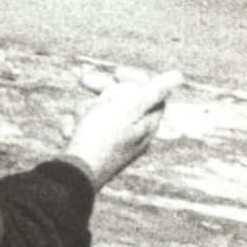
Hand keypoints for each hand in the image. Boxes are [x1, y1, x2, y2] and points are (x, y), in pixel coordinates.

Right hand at [62, 70, 179, 187]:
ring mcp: (114, 146)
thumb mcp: (128, 109)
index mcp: (147, 127)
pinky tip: (68, 130)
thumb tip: (178, 76)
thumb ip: (153, 92)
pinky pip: (84, 129)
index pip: (150, 95)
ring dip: (85, 110)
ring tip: (77, 120)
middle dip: (102, 92)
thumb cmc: (100, 139)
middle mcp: (134, 138)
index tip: (116, 72)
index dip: (134, 79)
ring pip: (99, 114)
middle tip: (83, 80)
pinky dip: (74, 125)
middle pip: (123, 103)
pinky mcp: (95, 152)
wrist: (73, 174)